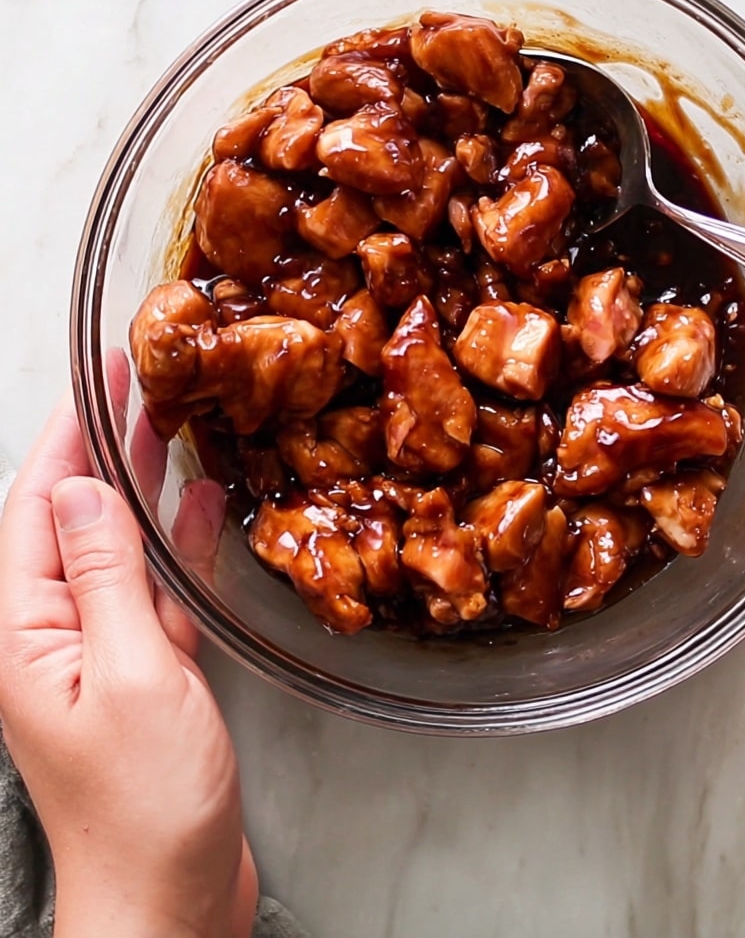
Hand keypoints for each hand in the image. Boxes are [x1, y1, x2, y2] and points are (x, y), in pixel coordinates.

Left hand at [0, 394, 258, 937]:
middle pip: (69, 519)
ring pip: (112, 549)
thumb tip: (85, 493)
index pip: (36, 508)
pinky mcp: (138, 676)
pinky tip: (198, 512)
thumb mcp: (130, 677)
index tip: (97, 379)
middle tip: (137, 384)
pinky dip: (172, 548)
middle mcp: (49, 637)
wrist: (164, 904)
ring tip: (170, 426)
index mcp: (24, 634)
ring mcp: (94, 655)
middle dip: (99, 446)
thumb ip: (105, 579)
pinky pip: (149, 592)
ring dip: (138, 488)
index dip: (67, 437)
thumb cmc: (142, 810)